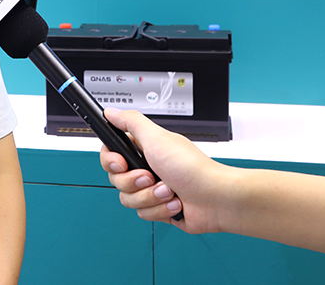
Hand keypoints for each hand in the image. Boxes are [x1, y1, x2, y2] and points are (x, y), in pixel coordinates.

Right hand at [99, 107, 229, 233]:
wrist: (214, 199)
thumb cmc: (192, 168)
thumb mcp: (157, 138)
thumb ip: (131, 122)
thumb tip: (111, 111)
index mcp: (144, 149)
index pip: (111, 153)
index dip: (111, 161)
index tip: (121, 163)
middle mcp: (147, 167)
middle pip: (117, 179)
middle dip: (134, 182)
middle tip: (151, 176)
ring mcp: (152, 189)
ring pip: (128, 199)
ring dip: (150, 197)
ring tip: (169, 190)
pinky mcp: (158, 208)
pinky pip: (143, 213)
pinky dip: (160, 209)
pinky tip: (175, 202)